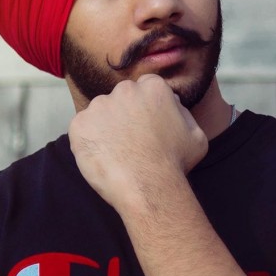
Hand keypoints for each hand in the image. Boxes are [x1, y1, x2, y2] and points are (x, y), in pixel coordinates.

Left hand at [68, 75, 206, 210]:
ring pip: (100, 113)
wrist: (148, 188)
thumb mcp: (196, 135)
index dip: (145, 108)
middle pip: (121, 98)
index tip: (145, 126)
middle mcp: (124, 90)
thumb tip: (173, 103)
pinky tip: (104, 158)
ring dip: (106, 128)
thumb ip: (183, 113)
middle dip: (124, 115)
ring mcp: (99, 106)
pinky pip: (83, 130)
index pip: (145, 88)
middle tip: (131, 142)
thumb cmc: (175, 164)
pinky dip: (90, 142)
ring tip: (117, 153)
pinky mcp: (80, 125)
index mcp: (153, 87)